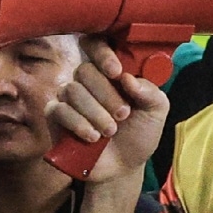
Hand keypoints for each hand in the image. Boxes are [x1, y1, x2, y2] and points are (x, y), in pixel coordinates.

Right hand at [45, 40, 169, 184]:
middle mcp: (87, 80)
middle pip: (85, 70)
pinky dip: (78, 123)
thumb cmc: (139, 134)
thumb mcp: (156, 112)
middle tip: (123, 114)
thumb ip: (150, 92)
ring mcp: (69, 96)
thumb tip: (128, 78)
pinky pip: (59, 109)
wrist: (124, 166)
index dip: (103, 53)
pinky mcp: (55, 115)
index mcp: (111, 71)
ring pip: (72, 90)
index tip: (116, 72)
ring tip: (110, 131)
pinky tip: (92, 137)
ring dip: (95, 113)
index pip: (97, 45)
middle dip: (106, 94)